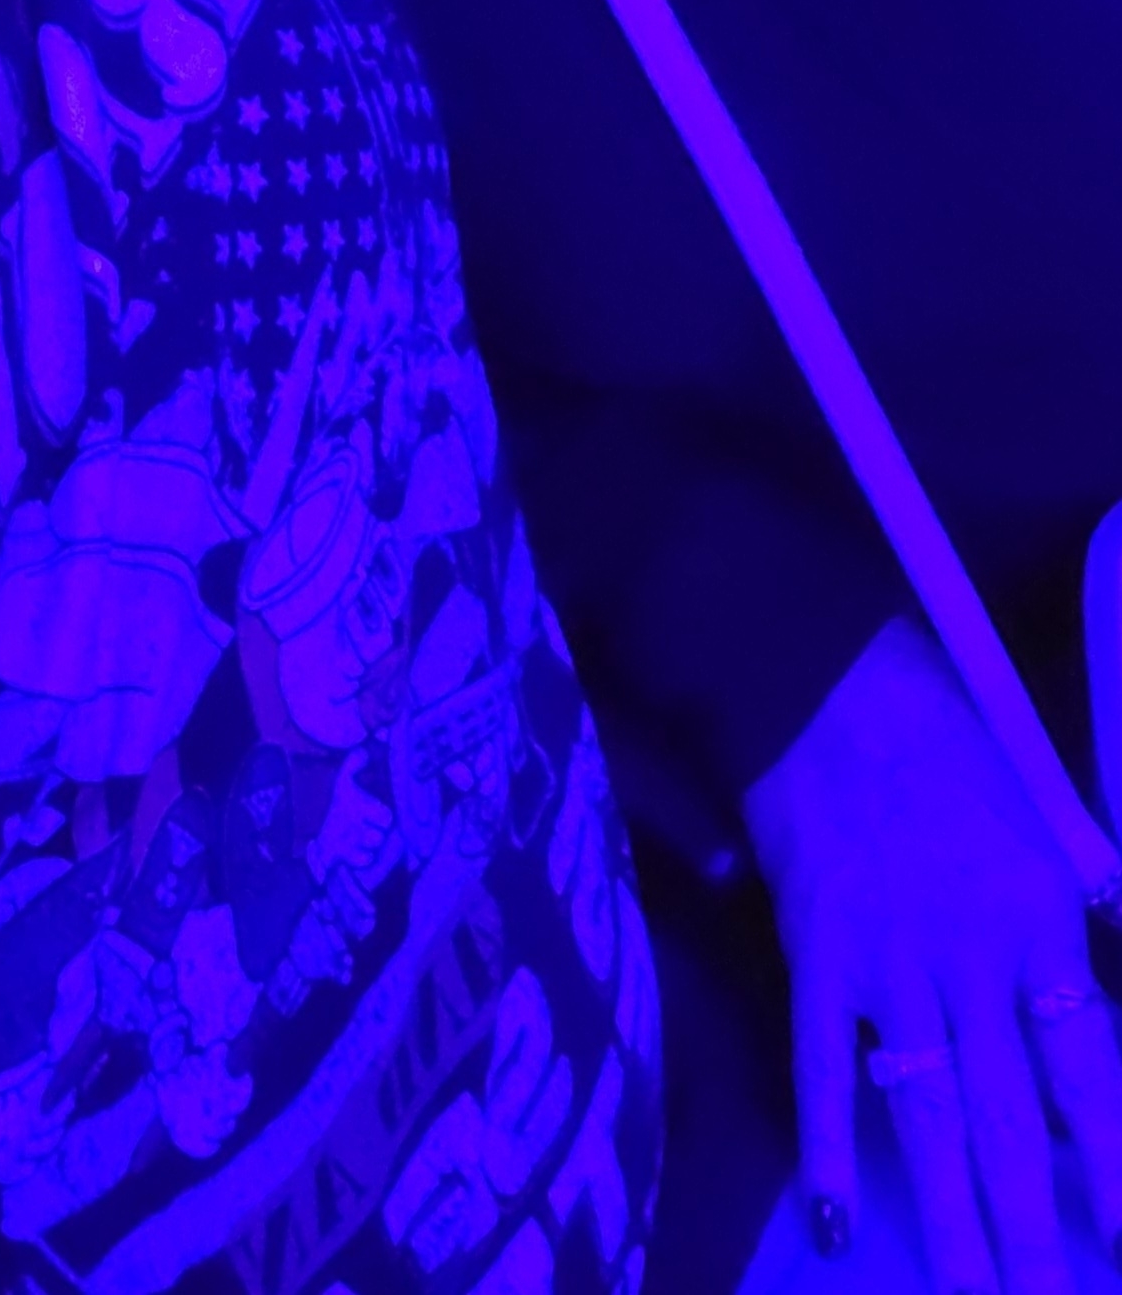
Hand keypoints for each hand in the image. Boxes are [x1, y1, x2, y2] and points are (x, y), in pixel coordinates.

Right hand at [743, 620, 1121, 1291]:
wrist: (829, 678)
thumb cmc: (951, 734)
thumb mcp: (1047, 820)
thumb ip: (1076, 914)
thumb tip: (1094, 990)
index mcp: (1045, 924)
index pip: (1092, 1073)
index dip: (1111, 1161)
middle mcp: (976, 963)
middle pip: (1014, 1123)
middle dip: (1037, 1231)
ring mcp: (892, 967)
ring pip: (931, 1117)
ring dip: (956, 1221)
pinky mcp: (817, 959)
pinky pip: (824, 1066)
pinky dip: (827, 1146)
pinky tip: (833, 1224)